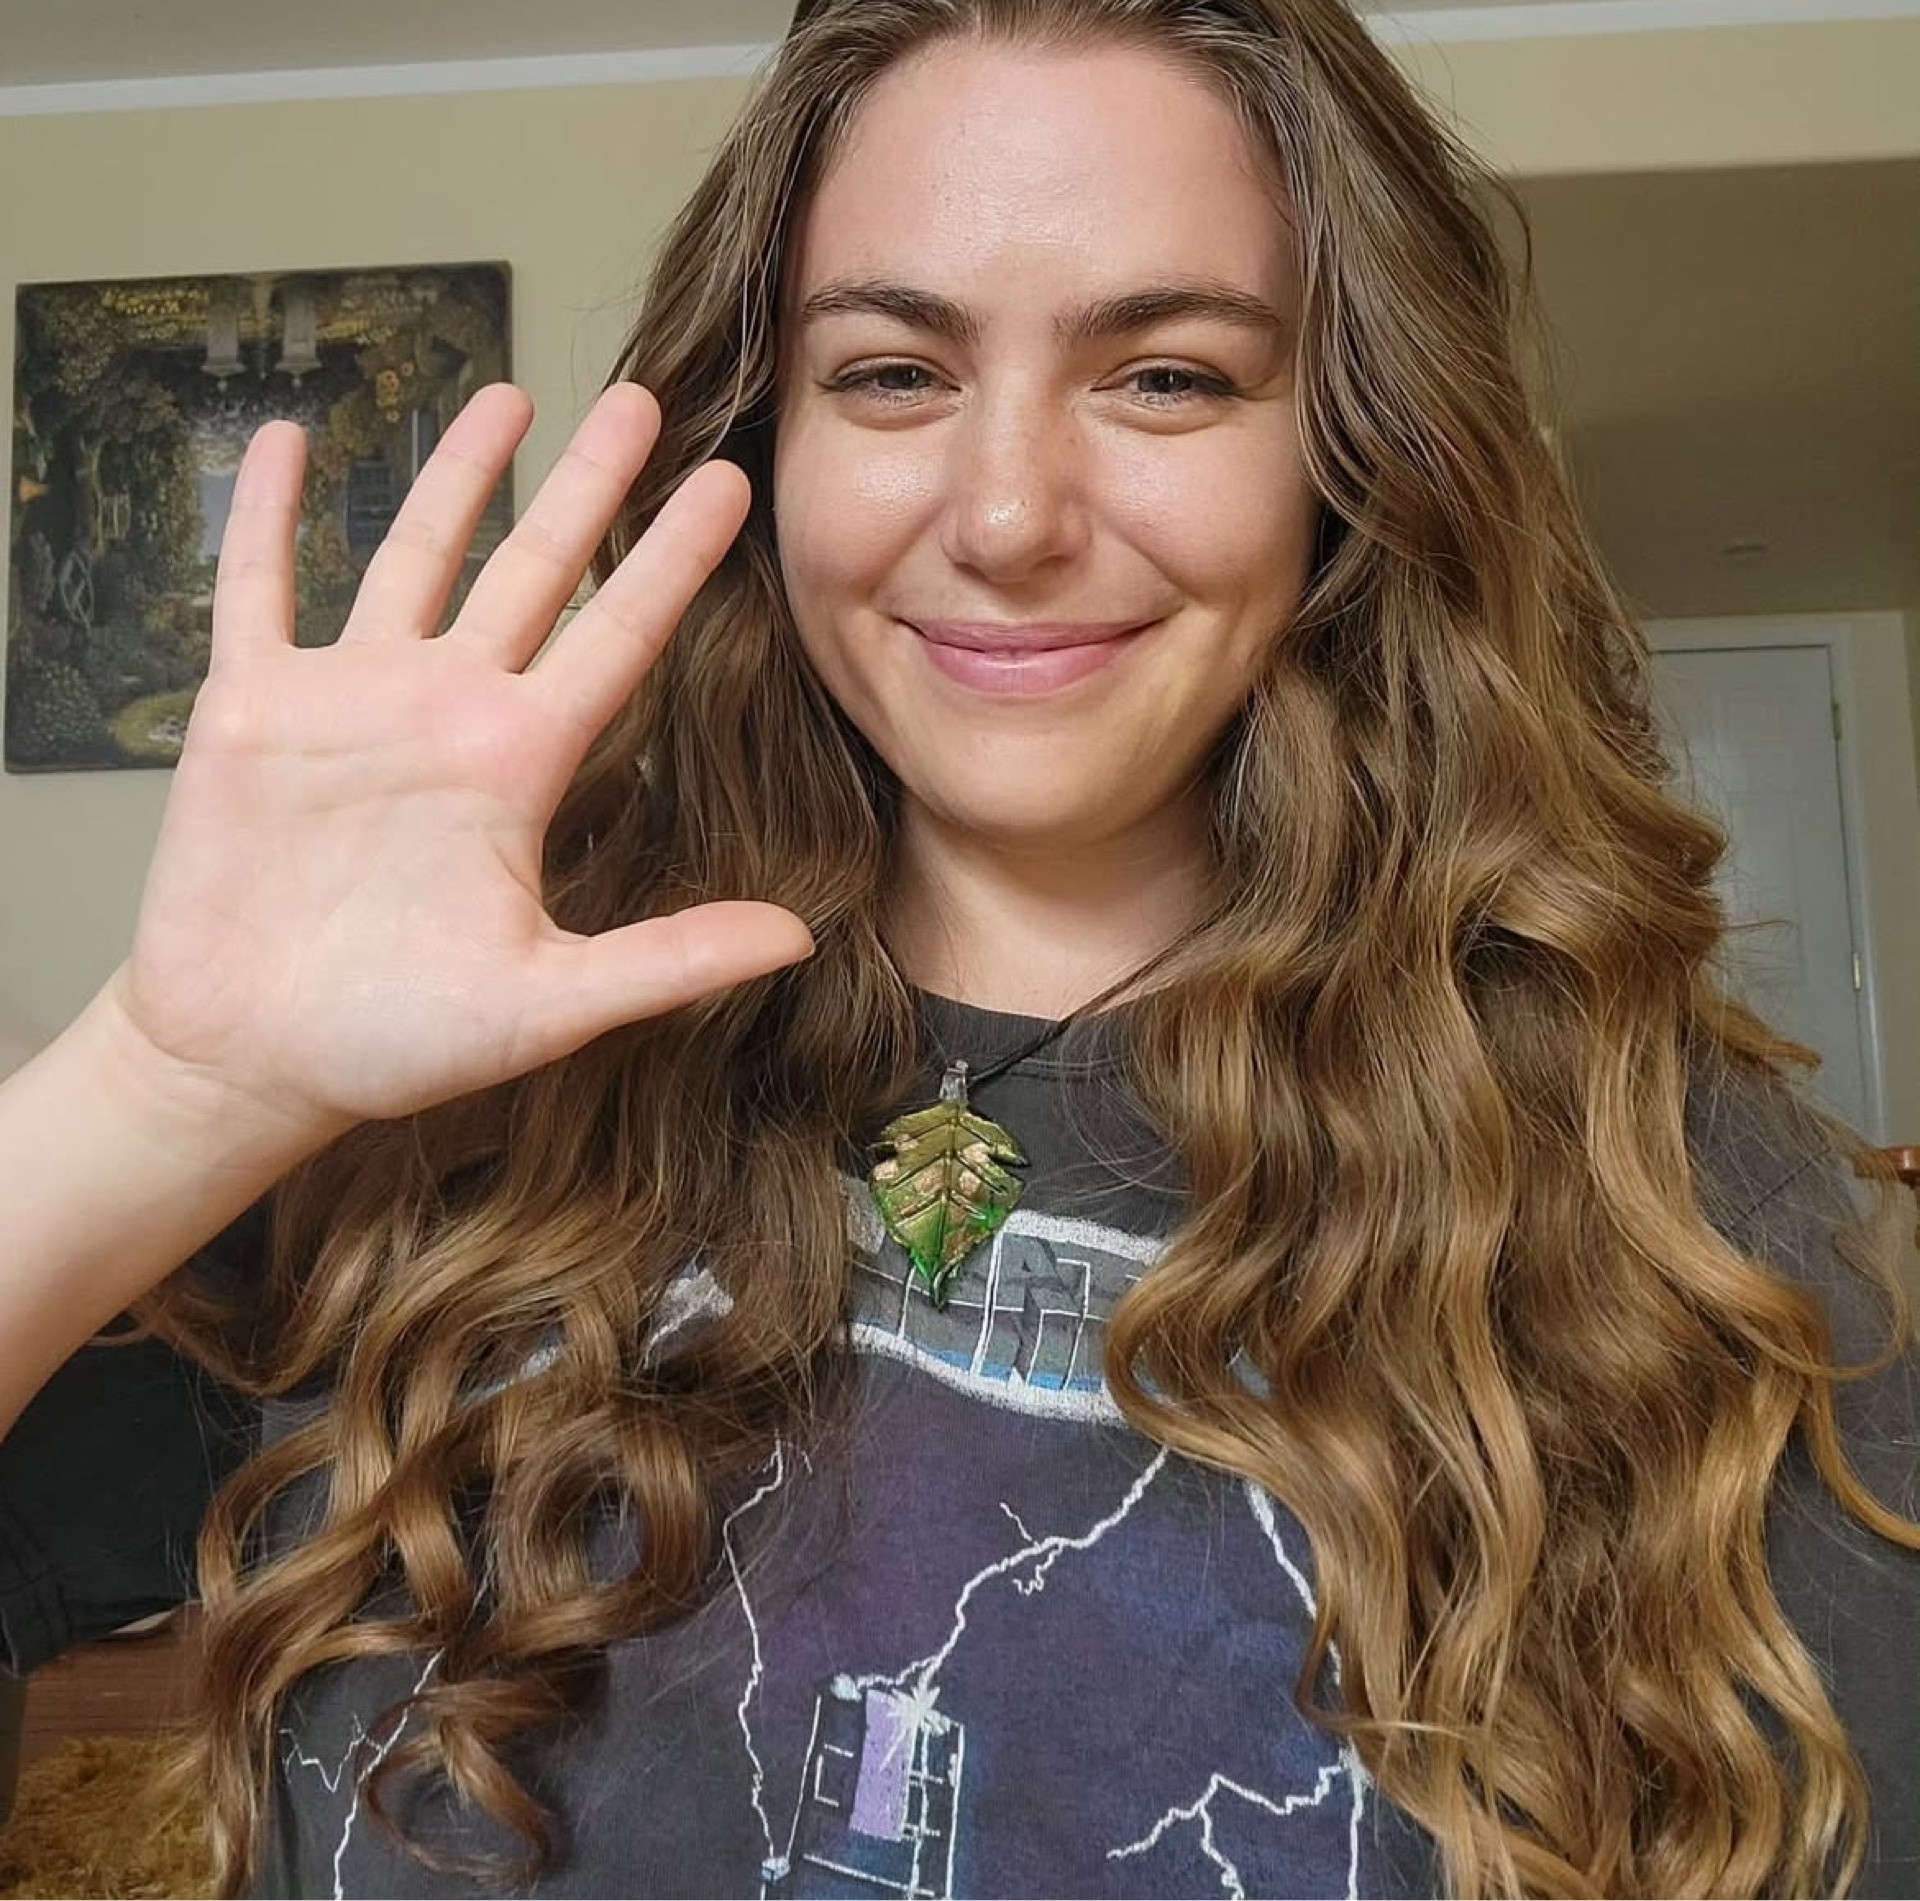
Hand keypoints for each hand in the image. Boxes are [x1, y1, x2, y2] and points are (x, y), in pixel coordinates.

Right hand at [108, 382, 813, 1144]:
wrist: (255, 1059)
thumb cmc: (399, 1041)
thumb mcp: (551, 1003)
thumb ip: (671, 960)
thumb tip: (802, 937)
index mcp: (521, 765)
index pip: (616, 636)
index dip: (670, 560)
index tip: (728, 485)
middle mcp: (449, 712)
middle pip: (532, 570)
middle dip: (585, 484)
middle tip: (642, 400)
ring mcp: (352, 701)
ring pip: (415, 556)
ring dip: (457, 476)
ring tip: (508, 396)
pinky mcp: (254, 708)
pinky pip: (260, 587)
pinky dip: (269, 514)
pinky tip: (292, 441)